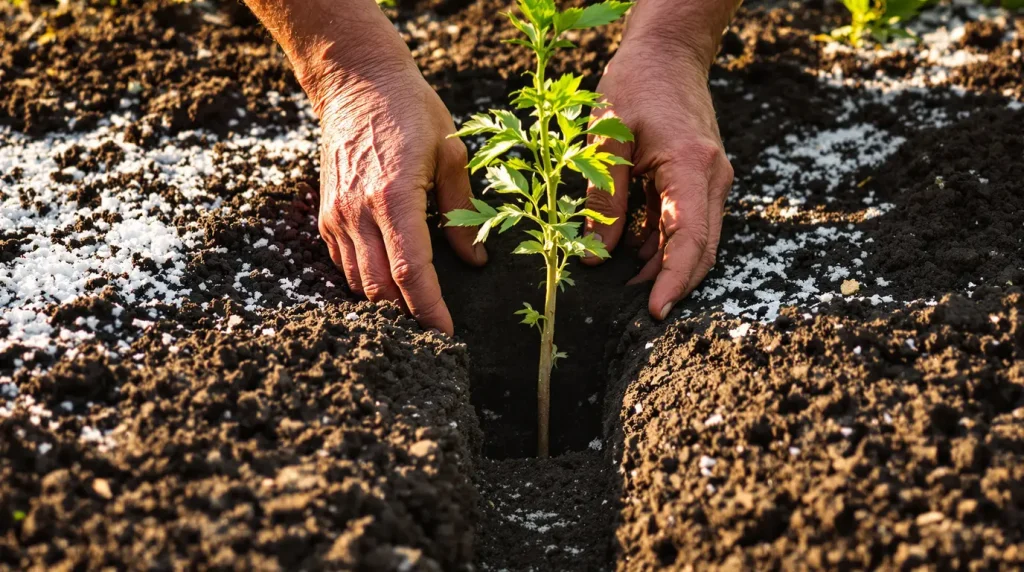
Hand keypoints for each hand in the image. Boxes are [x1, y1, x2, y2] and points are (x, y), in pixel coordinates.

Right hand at [313, 55, 486, 335]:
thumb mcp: (451, 155)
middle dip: (409, 317)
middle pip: (381, 288)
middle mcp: (359, 211)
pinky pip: (344, 264)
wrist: (356, 82)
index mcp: (394, 196)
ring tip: (414, 317)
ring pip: (359, 282)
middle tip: (435, 334)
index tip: (446, 334)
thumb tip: (477, 261)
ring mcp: (337, 214)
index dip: (429, 309)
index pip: (410, 272)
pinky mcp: (326, 214)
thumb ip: (463, 212)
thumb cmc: (411, 111)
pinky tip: (387, 287)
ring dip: (386, 305)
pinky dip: (365, 283)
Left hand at [581, 40, 733, 320]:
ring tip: (624, 288)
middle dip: (671, 284)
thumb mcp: (606, 141)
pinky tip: (632, 257)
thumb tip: (596, 255)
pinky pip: (686, 223)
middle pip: (701, 249)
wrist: (668, 54)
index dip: (673, 281)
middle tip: (635, 314)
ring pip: (696, 240)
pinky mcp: (701, 179)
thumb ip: (604, 200)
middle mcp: (711, 178)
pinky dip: (663, 244)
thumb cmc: (636, 85)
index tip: (655, 313)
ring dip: (664, 267)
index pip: (690, 240)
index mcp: (692, 167)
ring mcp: (710, 179)